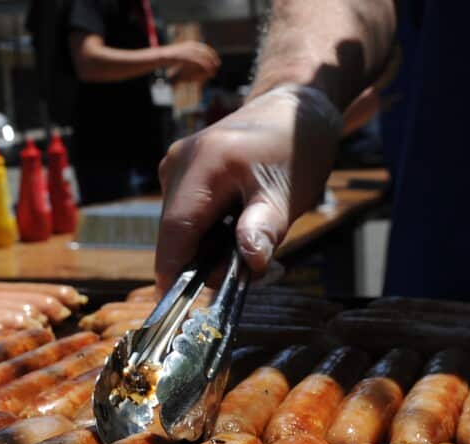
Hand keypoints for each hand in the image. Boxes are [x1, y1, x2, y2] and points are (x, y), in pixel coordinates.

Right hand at [155, 84, 343, 290]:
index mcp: (202, 164)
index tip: (176, 307)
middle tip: (253, 270)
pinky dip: (211, 232)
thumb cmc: (296, 148)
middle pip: (176, 234)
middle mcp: (178, 163)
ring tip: (252, 239)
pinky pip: (188, 216)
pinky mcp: (182, 172)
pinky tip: (239, 225)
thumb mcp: (287, 193)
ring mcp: (176, 166)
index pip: (175, 231)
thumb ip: (265, 228)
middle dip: (206, 262)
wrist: (294, 110)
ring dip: (211, 248)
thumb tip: (250, 262)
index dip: (173, 273)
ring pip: (182, 228)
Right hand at [161, 41, 220, 82]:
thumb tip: (195, 58)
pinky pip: (199, 61)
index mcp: (191, 44)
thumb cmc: (172, 56)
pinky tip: (208, 69)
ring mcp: (190, 50)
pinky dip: (205, 65)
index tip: (216, 60)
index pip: (205, 48)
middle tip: (217, 65)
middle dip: (213, 58)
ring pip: (204, 56)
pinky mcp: (188, 56)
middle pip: (206, 51)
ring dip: (210, 63)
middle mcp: (192, 46)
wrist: (164, 55)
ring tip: (214, 69)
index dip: (212, 53)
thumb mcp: (182, 53)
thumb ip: (189, 54)